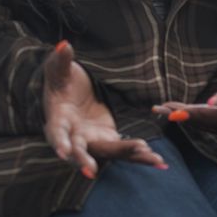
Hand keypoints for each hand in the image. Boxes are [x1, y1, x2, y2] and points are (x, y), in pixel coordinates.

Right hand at [43, 40, 166, 177]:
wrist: (72, 93)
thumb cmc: (62, 82)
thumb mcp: (59, 70)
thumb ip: (61, 60)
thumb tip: (64, 45)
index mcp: (59, 119)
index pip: (57, 132)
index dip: (59, 142)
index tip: (63, 153)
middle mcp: (75, 136)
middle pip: (82, 150)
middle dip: (88, 160)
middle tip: (93, 171)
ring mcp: (93, 141)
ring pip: (109, 153)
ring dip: (129, 156)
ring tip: (152, 159)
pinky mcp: (109, 140)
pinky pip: (125, 150)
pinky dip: (141, 156)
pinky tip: (160, 162)